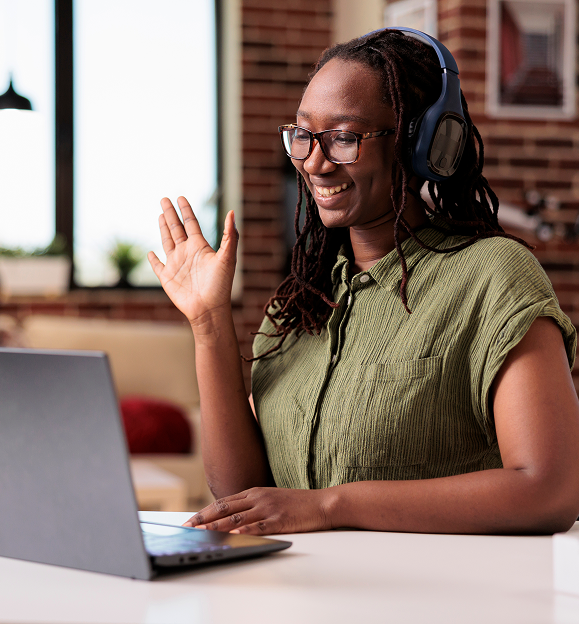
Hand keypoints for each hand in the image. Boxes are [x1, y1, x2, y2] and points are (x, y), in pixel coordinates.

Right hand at [148, 197, 237, 325]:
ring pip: (167, 241)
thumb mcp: (227, 258)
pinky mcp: (167, 278)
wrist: (209, 309)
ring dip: (163, 228)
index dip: (185, 210)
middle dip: (170, 213)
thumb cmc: (221, 285)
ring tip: (160, 215)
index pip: (191, 223)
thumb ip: (229, 235)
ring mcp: (176, 265)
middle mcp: (187, 253)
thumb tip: (232, 212)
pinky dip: (153, 260)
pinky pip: (158, 266)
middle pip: (176, 228)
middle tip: (164, 198)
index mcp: (200, 247)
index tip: (180, 197)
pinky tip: (150, 253)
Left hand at [183, 487, 333, 534]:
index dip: (204, 512)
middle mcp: (258, 498)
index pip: (223, 502)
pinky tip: (232, 536)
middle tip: (187, 528)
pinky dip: (243, 531)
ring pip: (237, 518)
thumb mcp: (270, 499)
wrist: (321, 503)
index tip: (189, 521)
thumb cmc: (296, 504)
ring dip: (217, 527)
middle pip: (225, 508)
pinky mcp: (279, 519)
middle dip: (203, 519)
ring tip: (201, 533)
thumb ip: (251, 506)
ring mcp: (268, 508)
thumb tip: (229, 520)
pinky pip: (258, 526)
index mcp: (254, 492)